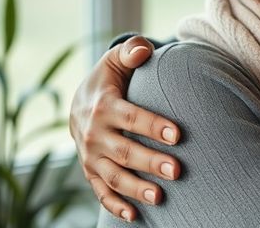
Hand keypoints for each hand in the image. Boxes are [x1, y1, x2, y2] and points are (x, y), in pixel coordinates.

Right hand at [69, 35, 181, 221]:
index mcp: (104, 106)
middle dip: (151, 161)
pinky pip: (101, 192)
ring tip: (161, 196)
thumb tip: (142, 50)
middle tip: (178, 170)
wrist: (81, 102)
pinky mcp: (91, 172)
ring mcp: (91, 156)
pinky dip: (115, 205)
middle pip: (125, 151)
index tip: (178, 135)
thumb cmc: (111, 79)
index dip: (154, 126)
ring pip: (114, 176)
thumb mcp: (116, 60)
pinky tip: (134, 215)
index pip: (132, 117)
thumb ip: (131, 51)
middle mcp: (95, 134)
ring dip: (136, 188)